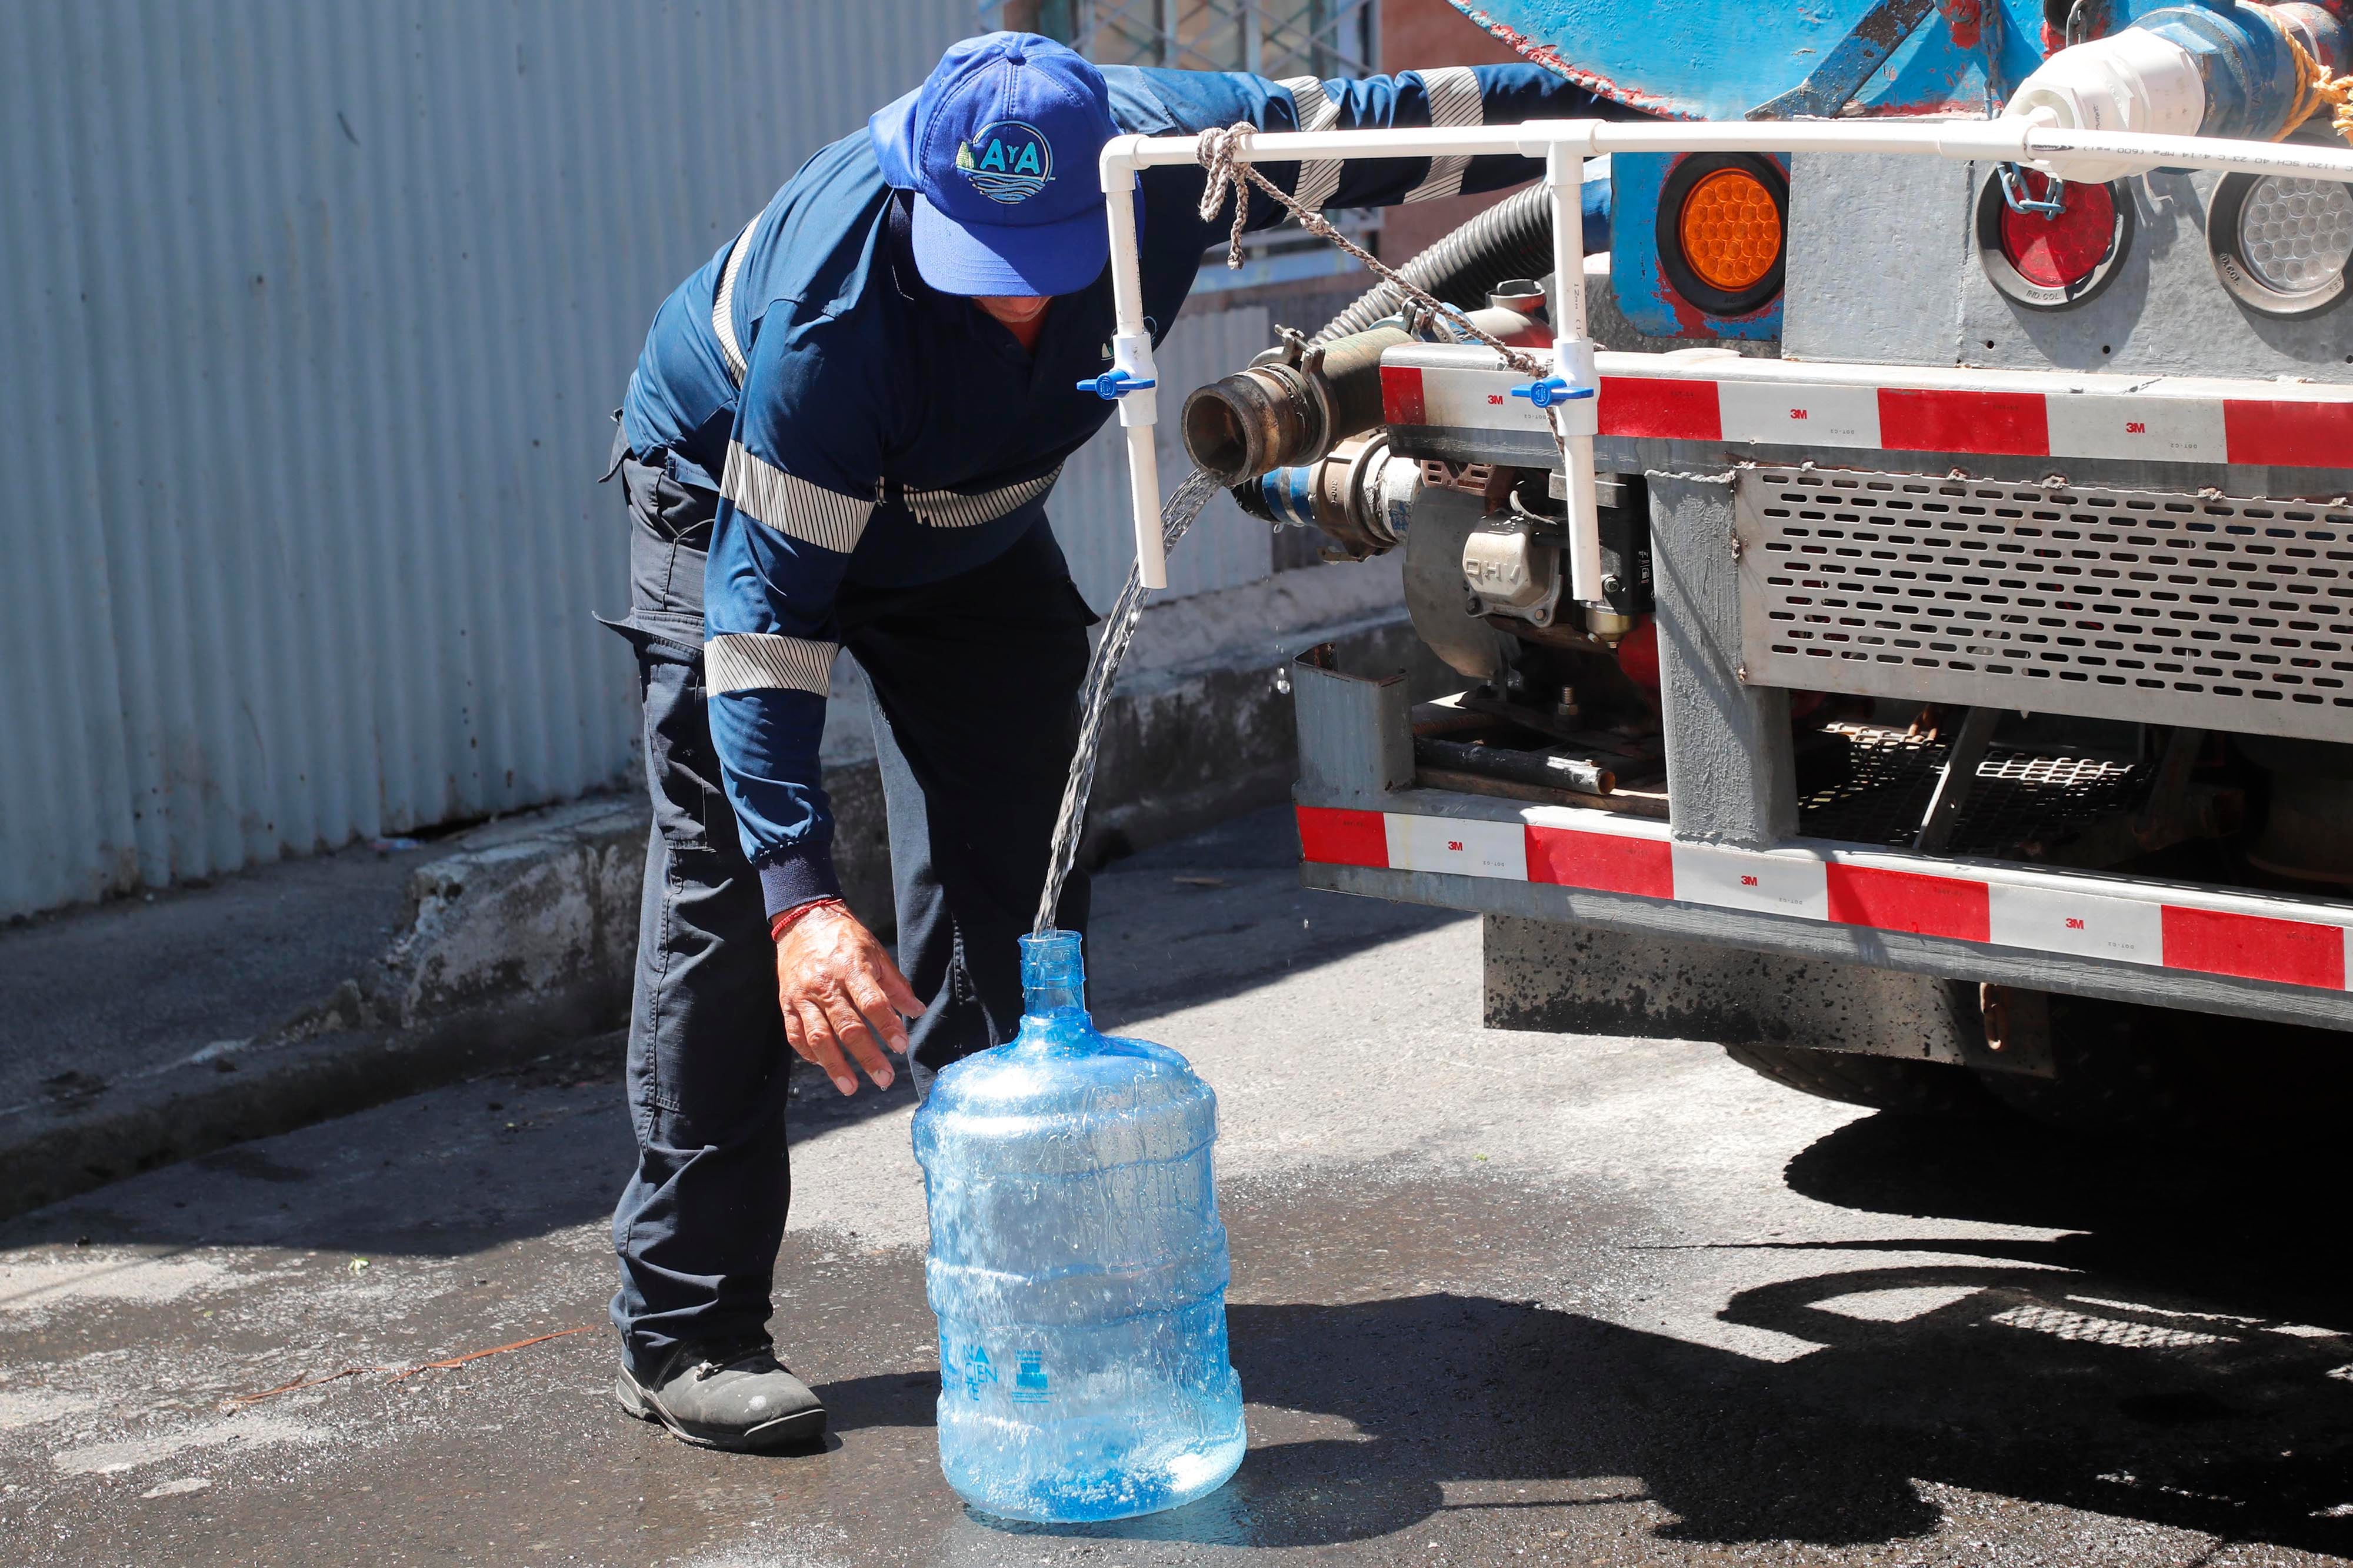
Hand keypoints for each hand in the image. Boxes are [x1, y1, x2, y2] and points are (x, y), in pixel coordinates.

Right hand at [775, 904, 924, 1095]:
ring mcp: (803, 996)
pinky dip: (810, 1054)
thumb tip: (917, 1010)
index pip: (872, 1002)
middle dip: (867, 1057)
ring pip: (818, 1037)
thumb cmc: (845, 939)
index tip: (901, 1047)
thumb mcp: (875, 952)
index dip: (888, 1027)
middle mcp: (825, 984)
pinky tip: (824, 1066)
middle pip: (847, 1026)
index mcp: (851, 968)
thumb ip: (895, 985)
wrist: (803, 922)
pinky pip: (795, 1035)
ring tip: (851, 1087)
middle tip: (884, 1078)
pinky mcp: (786, 1003)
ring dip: (835, 1066)